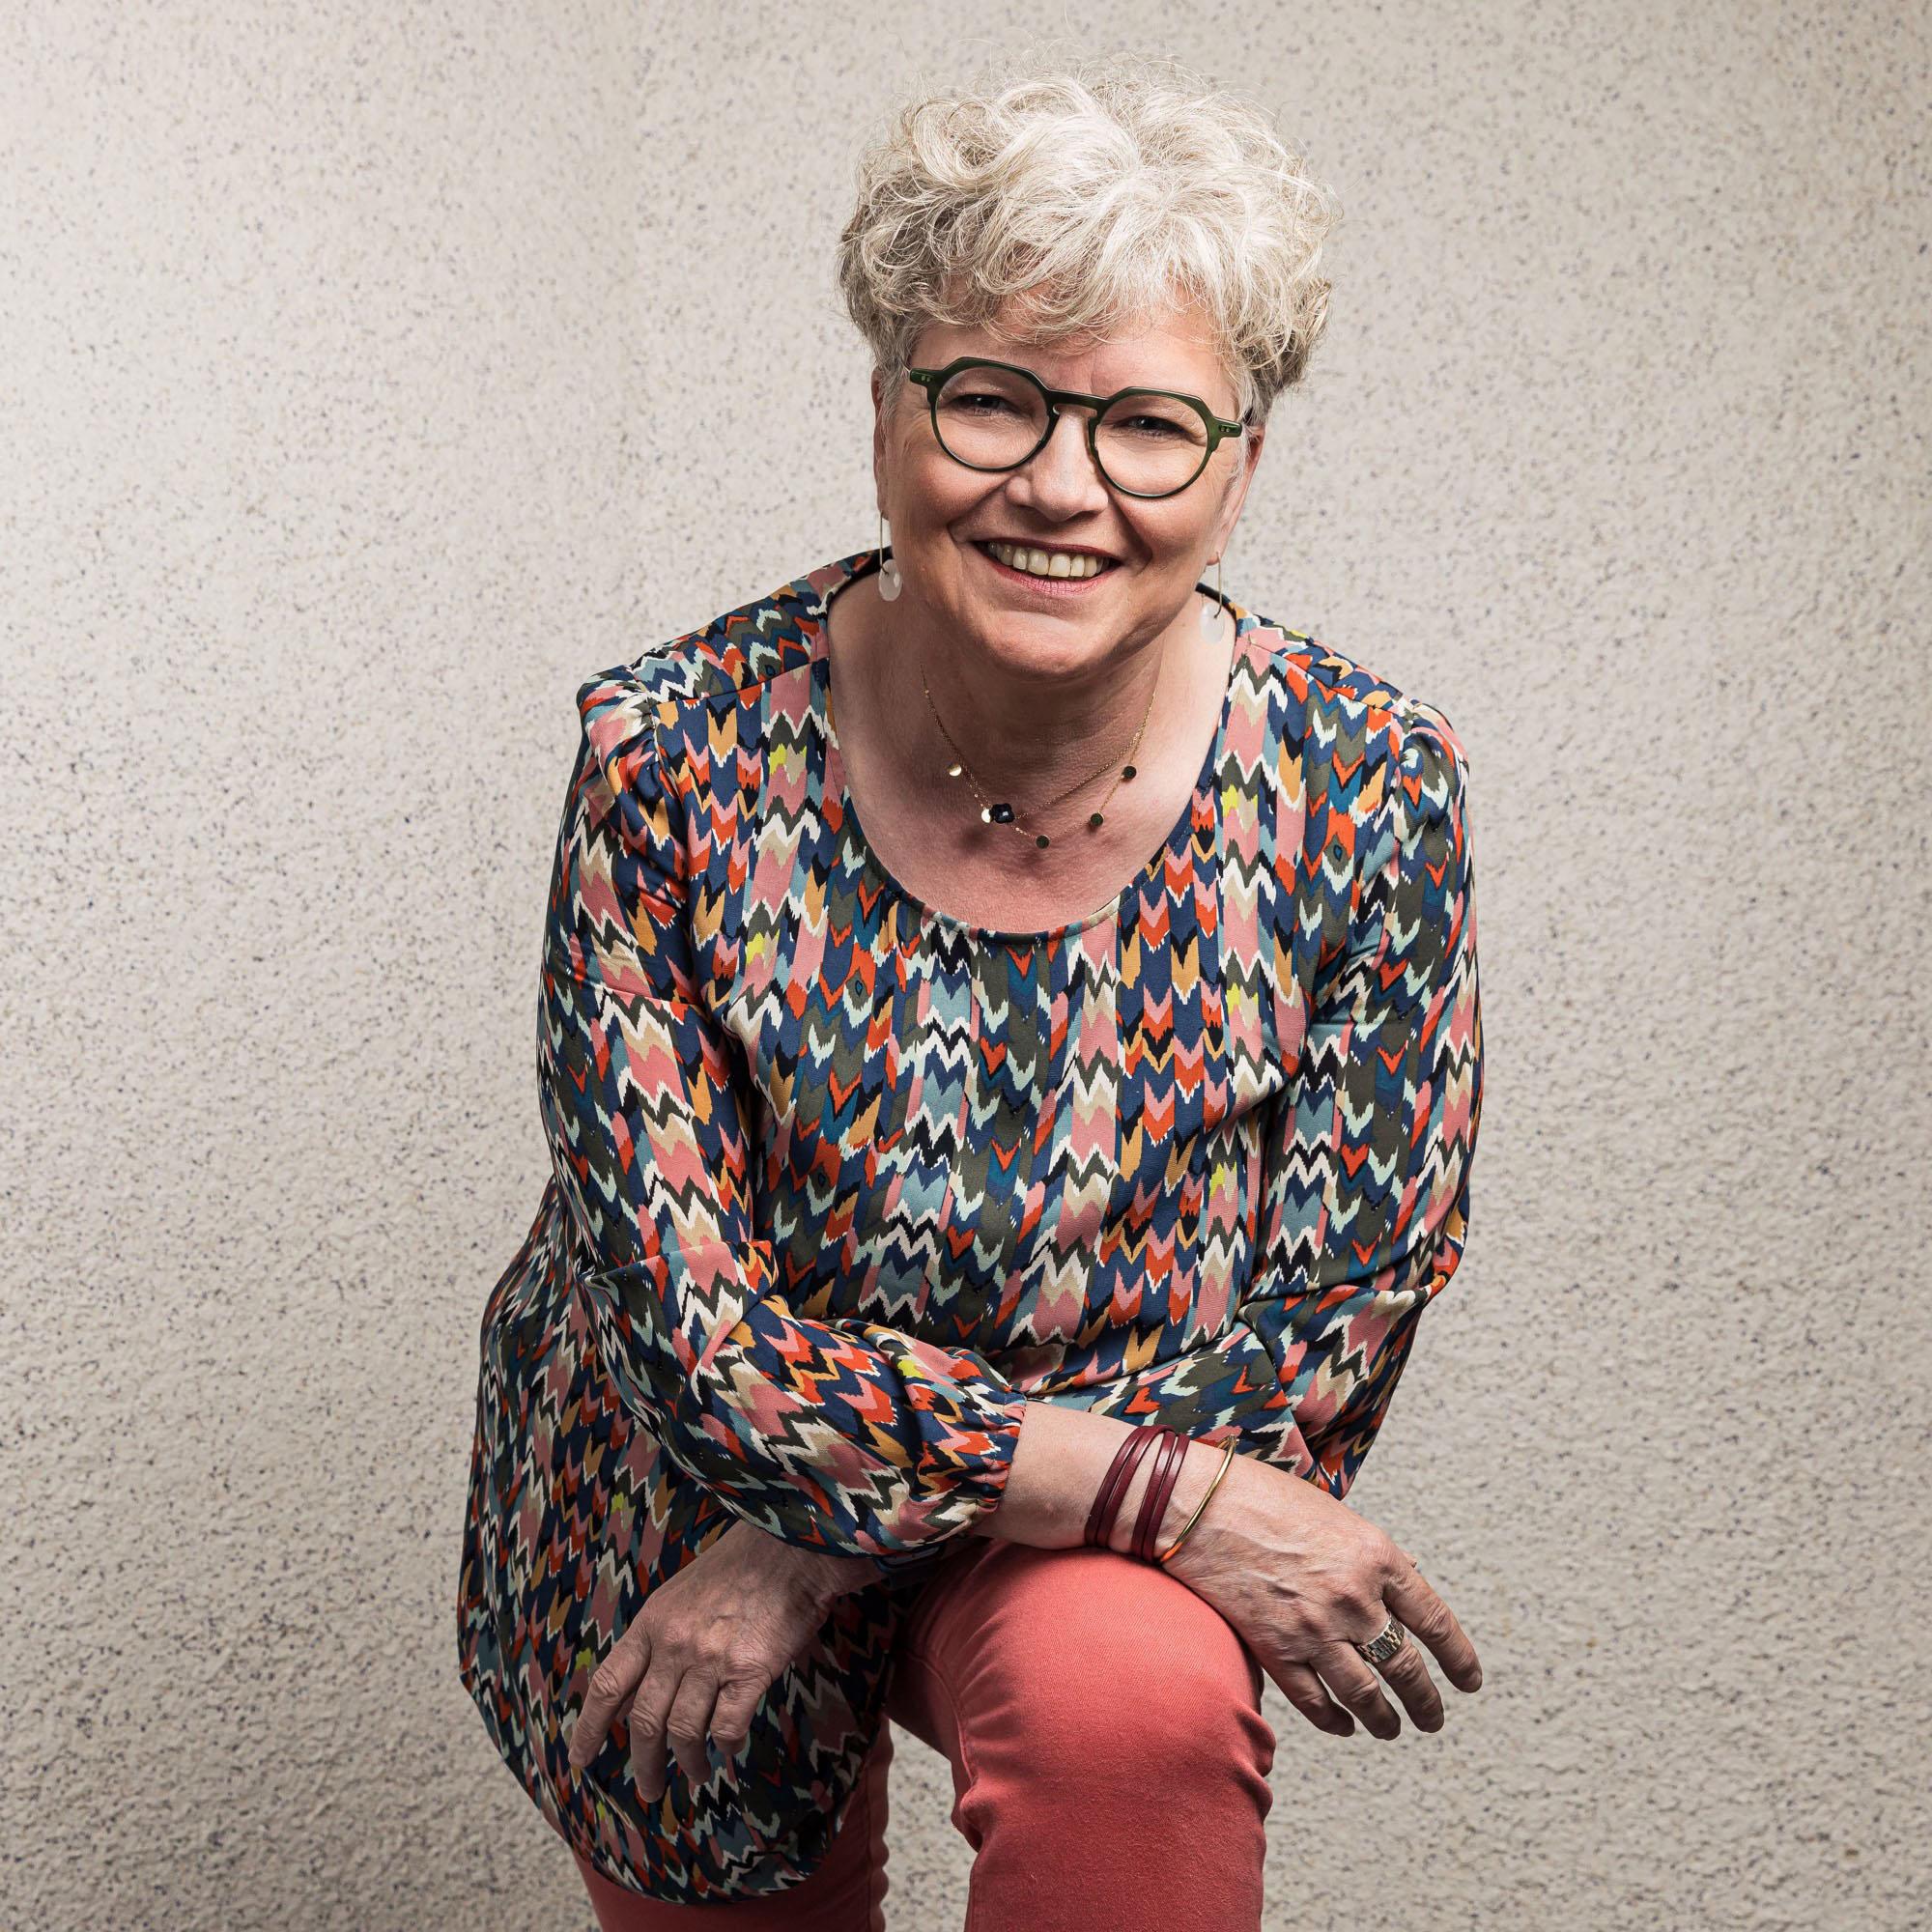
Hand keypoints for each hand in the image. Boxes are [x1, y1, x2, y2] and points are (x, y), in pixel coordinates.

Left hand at [564, 1516, 880, 1798]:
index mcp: (652, 1623)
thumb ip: (658, 1639)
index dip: (589, 1728)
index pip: (608, 1685)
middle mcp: (674, 1644)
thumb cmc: (738, 1567)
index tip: (581, 1760)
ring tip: (696, 1775)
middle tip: (649, 1789)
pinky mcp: (750, 1670)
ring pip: (684, 1731)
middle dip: (644, 1764)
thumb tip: (637, 1690)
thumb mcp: (679, 1594)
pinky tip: (729, 1748)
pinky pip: (727, 1726)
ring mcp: (711, 1658)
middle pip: (645, 1721)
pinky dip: (725, 1745)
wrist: (791, 1546)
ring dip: (688, 1762)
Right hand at [1161, 1449, 1483, 1740]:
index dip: (1459, 1658)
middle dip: (1427, 1702)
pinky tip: (1344, 1725)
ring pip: (1367, 1695)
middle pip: (1407, 1668)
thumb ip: (1369, 1554)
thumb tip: (1405, 1579)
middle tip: (1433, 1719)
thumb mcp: (1334, 1515)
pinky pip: (1316, 1702)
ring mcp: (1315, 1628)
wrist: (1199, 1506)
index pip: (1435, 1620)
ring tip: (1392, 1729)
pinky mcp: (1276, 1650)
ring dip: (1385, 1720)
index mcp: (1376, 1556)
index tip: (1469, 1682)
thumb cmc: (1264, 1498)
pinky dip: (1335, 1720)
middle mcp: (1354, 1598)